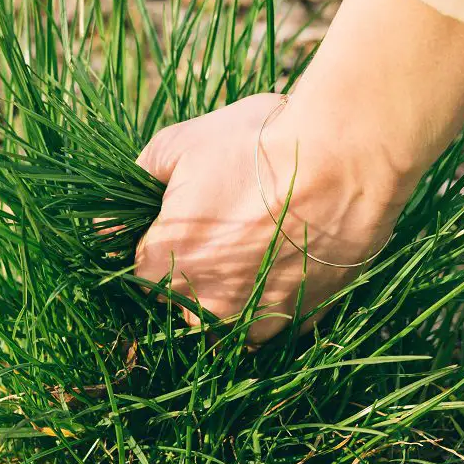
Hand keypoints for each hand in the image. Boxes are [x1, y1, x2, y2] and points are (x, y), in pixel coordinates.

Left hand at [134, 92, 407, 343]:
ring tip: (258, 242)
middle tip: (225, 223)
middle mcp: (203, 305)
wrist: (346, 158)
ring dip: (233, 290)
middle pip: (182, 299)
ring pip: (228, 319)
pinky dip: (276, 294)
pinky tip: (289, 254)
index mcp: (163, 263)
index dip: (160, 238)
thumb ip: (139, 178)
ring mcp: (255, 320)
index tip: (183, 215)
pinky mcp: (300, 321)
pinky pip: (275, 318)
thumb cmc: (258, 146)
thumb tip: (117, 203)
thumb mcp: (180, 143)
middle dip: (195, 267)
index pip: (140, 266)